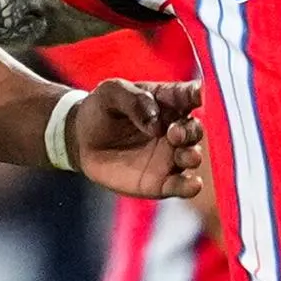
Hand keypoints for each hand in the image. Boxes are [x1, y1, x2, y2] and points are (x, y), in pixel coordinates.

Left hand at [71, 78, 206, 199]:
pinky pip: (181, 186)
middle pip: (194, 129)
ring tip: (185, 156)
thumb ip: (135, 101)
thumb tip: (155, 123)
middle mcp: (176, 129)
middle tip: (175, 133)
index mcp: (168, 102)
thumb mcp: (112, 93)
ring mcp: (170, 156)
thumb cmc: (101, 110)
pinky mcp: (161, 181)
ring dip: (192, 156)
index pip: (189, 95)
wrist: (82, 140)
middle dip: (190, 131)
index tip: (198, 95)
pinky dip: (190, 187)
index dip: (198, 94)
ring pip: (192, 156)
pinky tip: (193, 185)